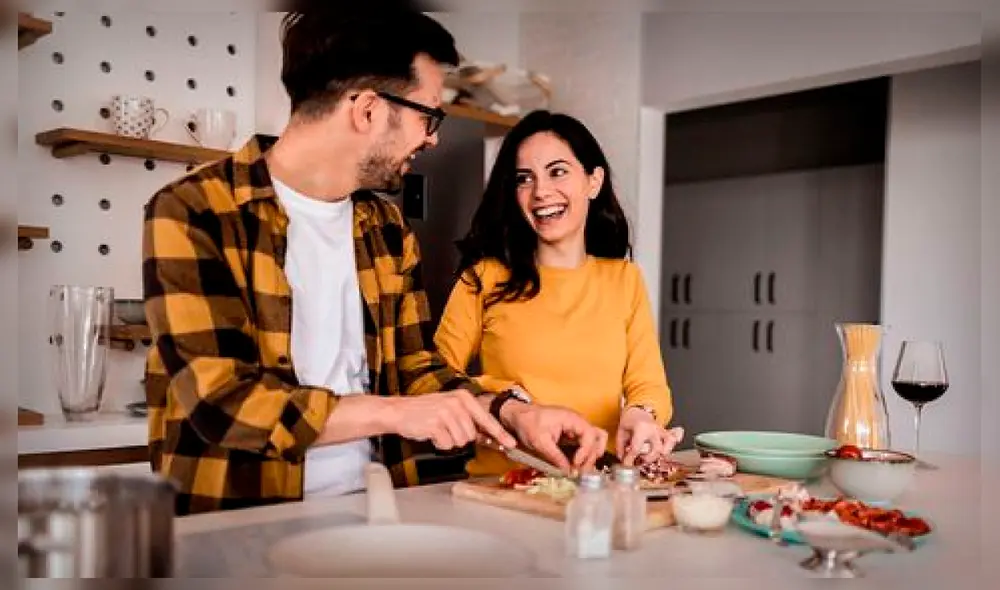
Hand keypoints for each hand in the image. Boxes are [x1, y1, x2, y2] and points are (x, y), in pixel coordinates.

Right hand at [388, 389, 516, 450]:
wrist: (399, 411)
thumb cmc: (425, 412)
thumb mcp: (451, 409)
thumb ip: (469, 420)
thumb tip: (489, 436)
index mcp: (463, 397)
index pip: (486, 419)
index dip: (500, 434)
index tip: (511, 444)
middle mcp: (457, 403)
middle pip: (472, 435)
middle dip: (459, 437)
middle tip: (445, 429)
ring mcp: (446, 413)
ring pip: (460, 441)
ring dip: (449, 441)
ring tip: (438, 430)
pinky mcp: (436, 424)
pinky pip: (447, 444)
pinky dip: (439, 444)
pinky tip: (431, 434)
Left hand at [503, 403, 607, 473]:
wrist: (519, 416)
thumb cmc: (528, 423)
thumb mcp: (540, 442)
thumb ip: (555, 457)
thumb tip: (567, 472)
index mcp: (572, 419)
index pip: (590, 435)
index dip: (586, 451)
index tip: (575, 464)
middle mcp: (578, 422)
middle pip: (597, 439)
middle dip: (590, 457)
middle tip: (579, 471)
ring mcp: (576, 428)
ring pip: (595, 441)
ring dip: (591, 455)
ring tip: (580, 468)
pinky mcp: (572, 435)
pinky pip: (585, 444)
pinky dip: (585, 454)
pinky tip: (576, 465)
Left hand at [616, 407, 683, 465]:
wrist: (638, 410)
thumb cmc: (630, 419)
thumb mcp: (621, 430)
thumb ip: (620, 445)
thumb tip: (622, 458)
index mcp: (641, 428)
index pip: (636, 448)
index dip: (630, 459)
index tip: (626, 464)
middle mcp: (654, 429)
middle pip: (656, 449)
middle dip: (648, 458)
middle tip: (639, 460)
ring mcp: (662, 431)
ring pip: (669, 445)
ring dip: (661, 454)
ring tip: (651, 456)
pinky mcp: (666, 432)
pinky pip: (676, 438)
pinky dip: (673, 444)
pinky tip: (666, 449)